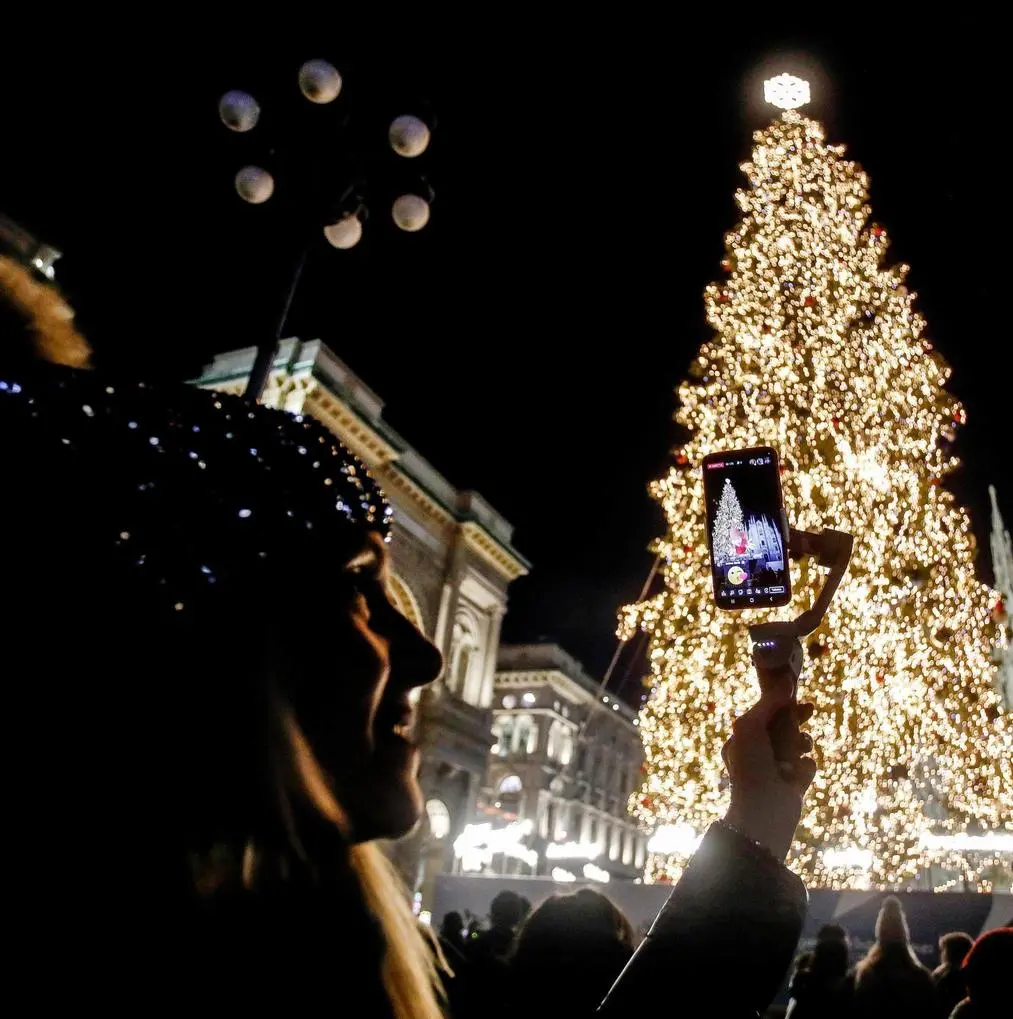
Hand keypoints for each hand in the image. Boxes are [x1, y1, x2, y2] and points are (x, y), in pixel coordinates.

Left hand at [721, 670, 816, 860]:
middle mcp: (758, 754)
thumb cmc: (751, 766)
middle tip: (810, 708)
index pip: (764, 715)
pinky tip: (798, 775)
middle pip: (784, 728)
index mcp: (742, 740)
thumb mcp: (751, 726)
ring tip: (801, 749)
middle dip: (796, 718)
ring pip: (798, 746)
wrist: (762, 811)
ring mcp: (777, 769)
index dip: (780, 703)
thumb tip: (786, 680)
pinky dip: (806, 767)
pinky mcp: (794, 785)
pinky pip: (807, 767)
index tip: (795, 694)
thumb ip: (768, 703)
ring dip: (802, 743)